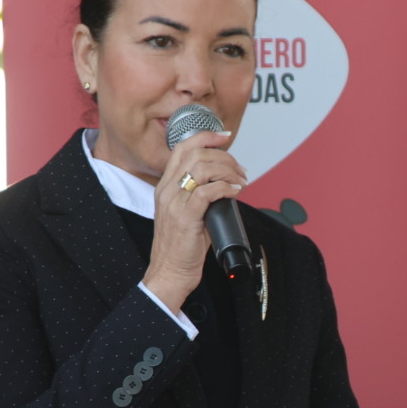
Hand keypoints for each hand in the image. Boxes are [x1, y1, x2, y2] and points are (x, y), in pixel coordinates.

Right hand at [145, 130, 246, 310]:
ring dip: (228, 171)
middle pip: (195, 154)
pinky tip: (236, 192)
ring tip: (241, 181)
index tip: (225, 136)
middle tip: (240, 169)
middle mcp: (167, 190)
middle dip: (224, 156)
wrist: (170, 272)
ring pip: (203, 168)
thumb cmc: (182, 246)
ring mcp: (174, 203)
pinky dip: (227, 188)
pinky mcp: (186, 217)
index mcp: (165, 186)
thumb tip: (226, 183)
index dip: (206, 136)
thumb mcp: (186, 212)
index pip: (182, 148)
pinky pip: (208, 191)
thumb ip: (200, 194)